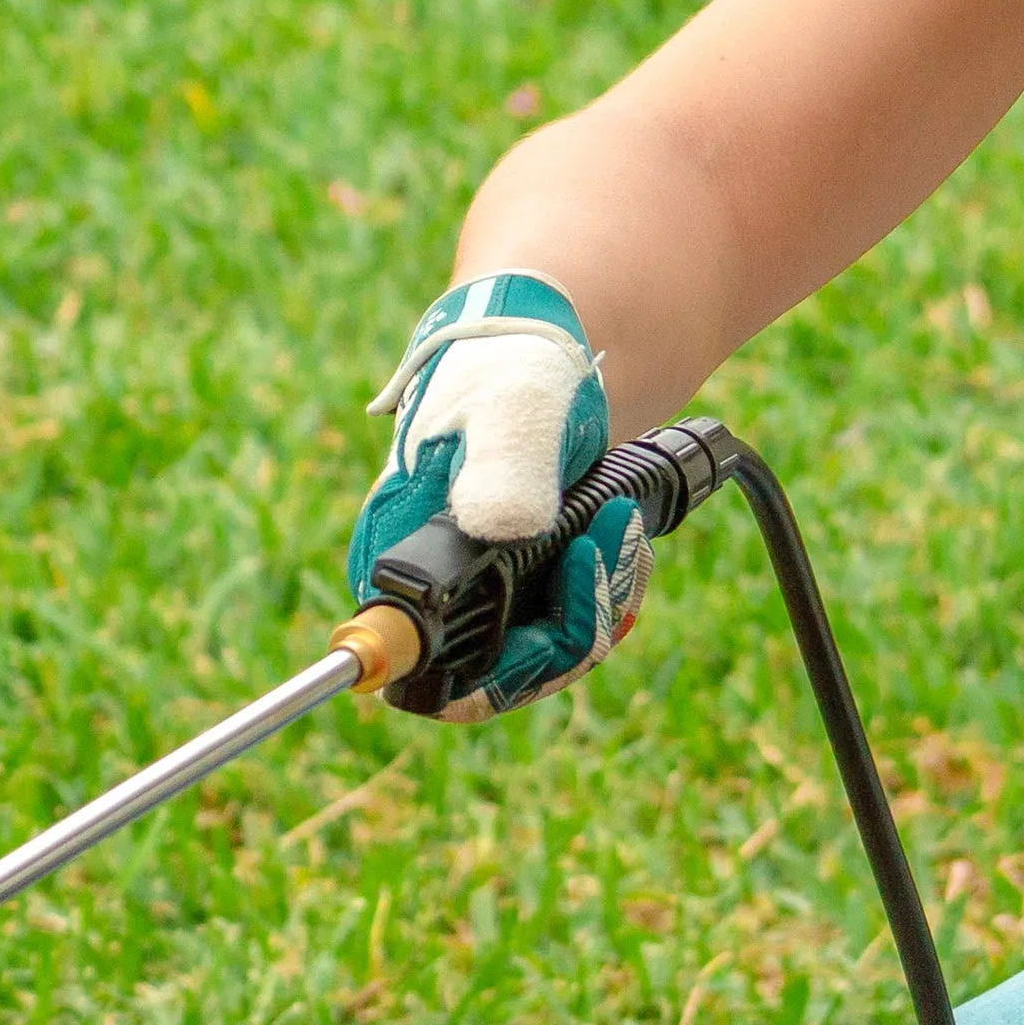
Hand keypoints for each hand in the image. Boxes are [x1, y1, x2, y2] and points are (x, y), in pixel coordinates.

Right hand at [345, 271, 653, 722]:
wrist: (547, 349)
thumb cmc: (511, 369)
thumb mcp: (509, 409)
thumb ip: (501, 469)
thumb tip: (500, 531)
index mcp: (401, 560)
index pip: (426, 672)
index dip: (494, 675)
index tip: (557, 627)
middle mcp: (436, 587)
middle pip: (502, 673)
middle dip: (572, 627)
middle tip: (605, 549)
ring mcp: (485, 586)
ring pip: (548, 650)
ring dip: (600, 598)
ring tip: (620, 521)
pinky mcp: (528, 579)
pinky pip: (573, 619)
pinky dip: (608, 584)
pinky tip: (622, 529)